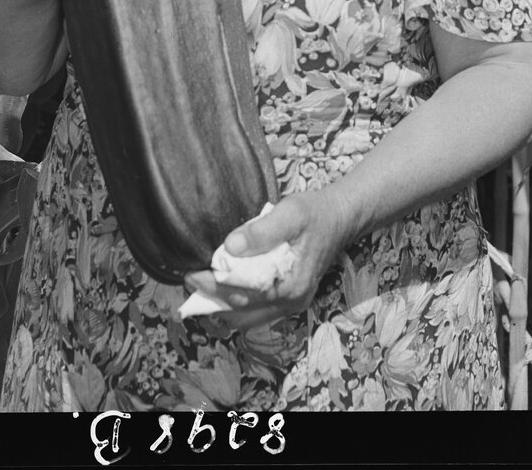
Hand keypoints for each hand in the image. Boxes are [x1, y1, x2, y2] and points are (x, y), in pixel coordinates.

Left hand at [184, 187, 354, 330]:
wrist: (341, 217)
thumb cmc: (316, 213)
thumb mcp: (291, 213)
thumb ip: (261, 231)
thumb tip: (229, 247)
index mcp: (291, 287)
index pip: (242, 296)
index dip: (212, 286)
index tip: (190, 273)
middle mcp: (291, 303)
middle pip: (240, 313)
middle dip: (212, 299)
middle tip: (191, 279)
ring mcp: (291, 305)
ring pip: (246, 318)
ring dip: (222, 305)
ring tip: (203, 284)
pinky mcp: (289, 299)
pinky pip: (255, 312)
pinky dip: (236, 303)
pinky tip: (225, 286)